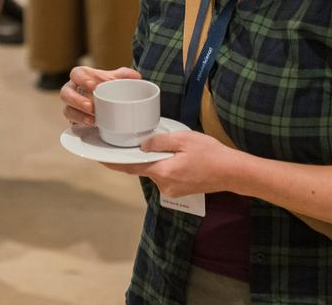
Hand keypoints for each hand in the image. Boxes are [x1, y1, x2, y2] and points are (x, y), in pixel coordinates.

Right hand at [60, 65, 141, 125]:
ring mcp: (71, 104)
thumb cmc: (108, 85)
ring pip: (67, 109)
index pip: (76, 74)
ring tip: (92, 120)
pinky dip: (81, 122)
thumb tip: (137, 77)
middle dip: (77, 100)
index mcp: (81, 75)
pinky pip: (71, 121)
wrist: (107, 100)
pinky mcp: (73, 117)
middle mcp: (72, 89)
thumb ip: (125, 75)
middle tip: (91, 106)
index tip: (94, 86)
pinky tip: (91, 125)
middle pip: (65, 93)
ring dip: (78, 114)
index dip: (82, 80)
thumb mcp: (116, 78)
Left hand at [102, 130, 247, 197]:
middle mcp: (164, 185)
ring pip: (155, 171)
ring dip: (155, 160)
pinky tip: (177, 157)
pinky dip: (164, 166)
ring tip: (169, 147)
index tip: (99, 156)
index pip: (131, 167)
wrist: (232, 172)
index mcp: (163, 171)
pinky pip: (164, 176)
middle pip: (143, 168)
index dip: (114, 161)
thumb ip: (159, 142)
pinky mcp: (179, 191)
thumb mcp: (184, 139)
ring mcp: (172, 191)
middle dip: (139, 156)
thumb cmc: (210, 154)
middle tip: (138, 140)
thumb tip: (142, 145)